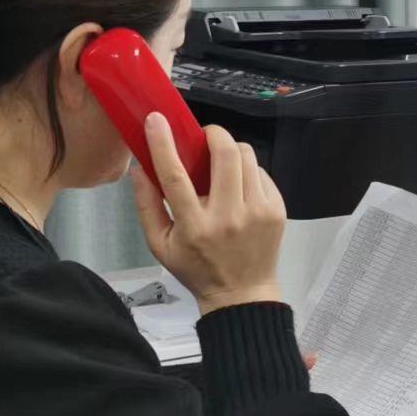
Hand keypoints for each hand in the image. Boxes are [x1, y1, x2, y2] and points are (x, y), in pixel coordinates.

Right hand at [130, 115, 285, 315]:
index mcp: (194, 227)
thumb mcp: (160, 245)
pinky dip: (247, 171)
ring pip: (247, 156)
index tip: (156, 121)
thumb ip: (147, 205)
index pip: (176, 177)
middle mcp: (228, 218)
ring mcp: (257, 213)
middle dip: (213, 134)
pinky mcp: (276, 210)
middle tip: (205, 137)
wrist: (241, 294)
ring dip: (231, 150)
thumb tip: (140, 168)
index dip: (163, 145)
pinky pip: (261, 172)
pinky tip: (239, 187)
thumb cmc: (197, 268)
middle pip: (224, 155)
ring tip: (221, 165)